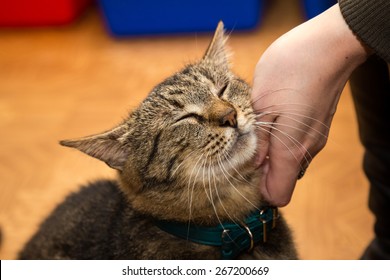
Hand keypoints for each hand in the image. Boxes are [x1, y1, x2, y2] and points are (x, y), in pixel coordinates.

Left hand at [252, 5, 368, 205]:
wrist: (327, 46)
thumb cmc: (290, 71)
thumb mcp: (260, 106)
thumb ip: (258, 142)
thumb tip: (254, 165)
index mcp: (290, 150)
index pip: (278, 194)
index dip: (260, 192)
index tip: (243, 176)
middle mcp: (307, 149)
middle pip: (283, 178)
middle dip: (262, 172)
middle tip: (242, 150)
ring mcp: (315, 137)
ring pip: (290, 161)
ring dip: (271, 155)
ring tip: (255, 133)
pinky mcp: (317, 124)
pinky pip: (297, 145)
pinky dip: (282, 142)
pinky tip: (270, 121)